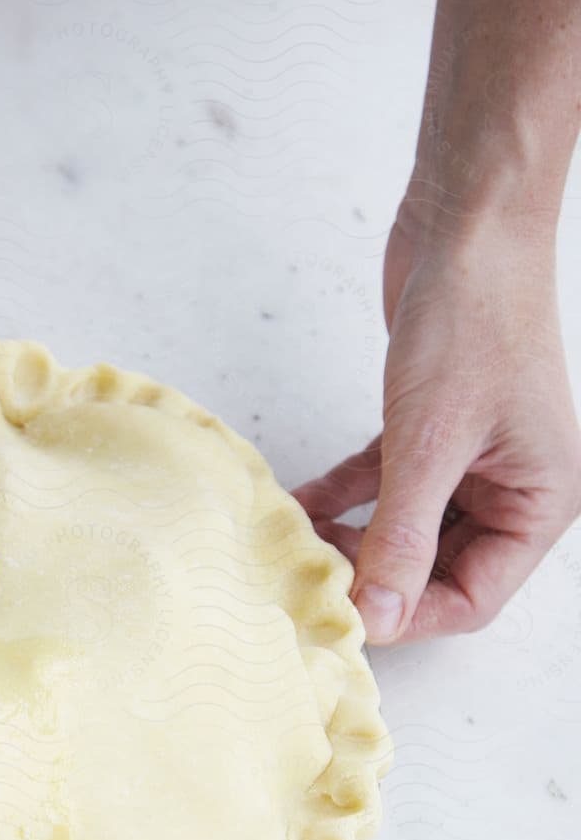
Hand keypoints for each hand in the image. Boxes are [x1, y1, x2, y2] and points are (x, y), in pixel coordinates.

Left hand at [294, 207, 580, 642]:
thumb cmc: (476, 318)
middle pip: (437, 570)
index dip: (409, 614)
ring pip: (405, 529)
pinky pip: (385, 486)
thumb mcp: (429, 444)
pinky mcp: (431, 430)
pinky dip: (344, 497)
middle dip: (375, 578)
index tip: (349, 616)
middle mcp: (513, 488)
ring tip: (299, 548)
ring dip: (353, 540)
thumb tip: (381, 614)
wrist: (467, 223)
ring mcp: (473, 460)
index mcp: (540, 502)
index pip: (473, 597)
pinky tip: (299, 505)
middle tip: (313, 585)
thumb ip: (401, 536)